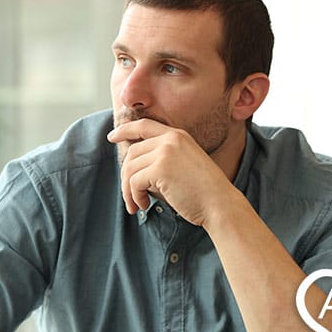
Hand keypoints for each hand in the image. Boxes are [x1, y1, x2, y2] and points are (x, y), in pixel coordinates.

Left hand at [107, 118, 232, 226]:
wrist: (220, 204)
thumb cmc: (202, 192)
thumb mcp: (183, 166)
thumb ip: (161, 161)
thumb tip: (131, 169)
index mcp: (178, 136)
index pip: (144, 125)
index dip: (125, 130)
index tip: (111, 137)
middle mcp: (170, 139)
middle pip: (132, 153)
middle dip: (125, 177)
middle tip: (130, 198)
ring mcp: (165, 152)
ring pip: (130, 169)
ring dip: (128, 190)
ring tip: (136, 205)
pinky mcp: (160, 168)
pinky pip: (134, 182)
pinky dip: (134, 196)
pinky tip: (144, 205)